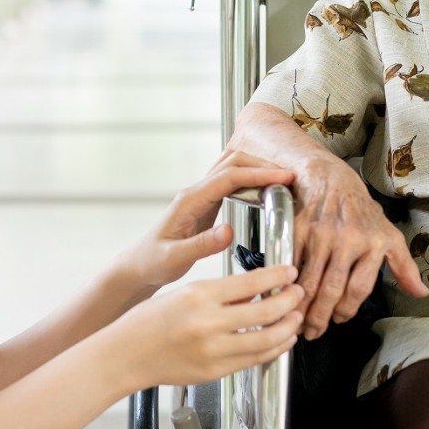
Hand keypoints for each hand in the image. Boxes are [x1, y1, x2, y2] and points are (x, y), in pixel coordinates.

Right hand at [110, 264, 303, 388]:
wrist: (127, 354)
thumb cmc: (149, 321)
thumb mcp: (185, 293)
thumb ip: (221, 293)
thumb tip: (256, 288)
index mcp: (200, 295)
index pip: (252, 282)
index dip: (278, 277)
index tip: (290, 272)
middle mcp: (209, 323)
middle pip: (267, 311)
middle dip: (290, 301)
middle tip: (298, 293)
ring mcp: (214, 351)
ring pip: (267, 339)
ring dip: (288, 327)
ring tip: (295, 318)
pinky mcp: (215, 371)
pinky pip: (254, 360)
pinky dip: (273, 349)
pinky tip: (281, 340)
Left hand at [114, 150, 295, 289]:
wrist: (139, 265)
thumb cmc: (153, 262)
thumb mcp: (175, 258)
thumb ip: (201, 245)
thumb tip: (228, 231)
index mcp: (189, 201)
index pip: (229, 177)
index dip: (258, 174)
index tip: (282, 178)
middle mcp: (195, 193)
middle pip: (232, 163)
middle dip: (262, 166)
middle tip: (289, 177)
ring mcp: (201, 196)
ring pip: (232, 168)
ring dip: (257, 168)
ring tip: (281, 180)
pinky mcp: (207, 204)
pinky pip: (231, 182)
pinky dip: (250, 179)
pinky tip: (264, 190)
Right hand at [292, 157, 427, 340]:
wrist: (330, 177)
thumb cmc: (361, 210)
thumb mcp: (389, 234)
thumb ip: (404, 267)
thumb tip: (421, 294)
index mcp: (373, 244)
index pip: (359, 289)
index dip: (347, 310)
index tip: (338, 321)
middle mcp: (348, 240)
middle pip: (332, 289)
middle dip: (320, 317)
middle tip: (312, 332)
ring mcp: (321, 234)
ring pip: (309, 281)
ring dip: (301, 306)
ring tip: (297, 321)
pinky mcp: (298, 229)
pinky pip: (291, 264)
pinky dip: (285, 283)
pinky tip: (283, 296)